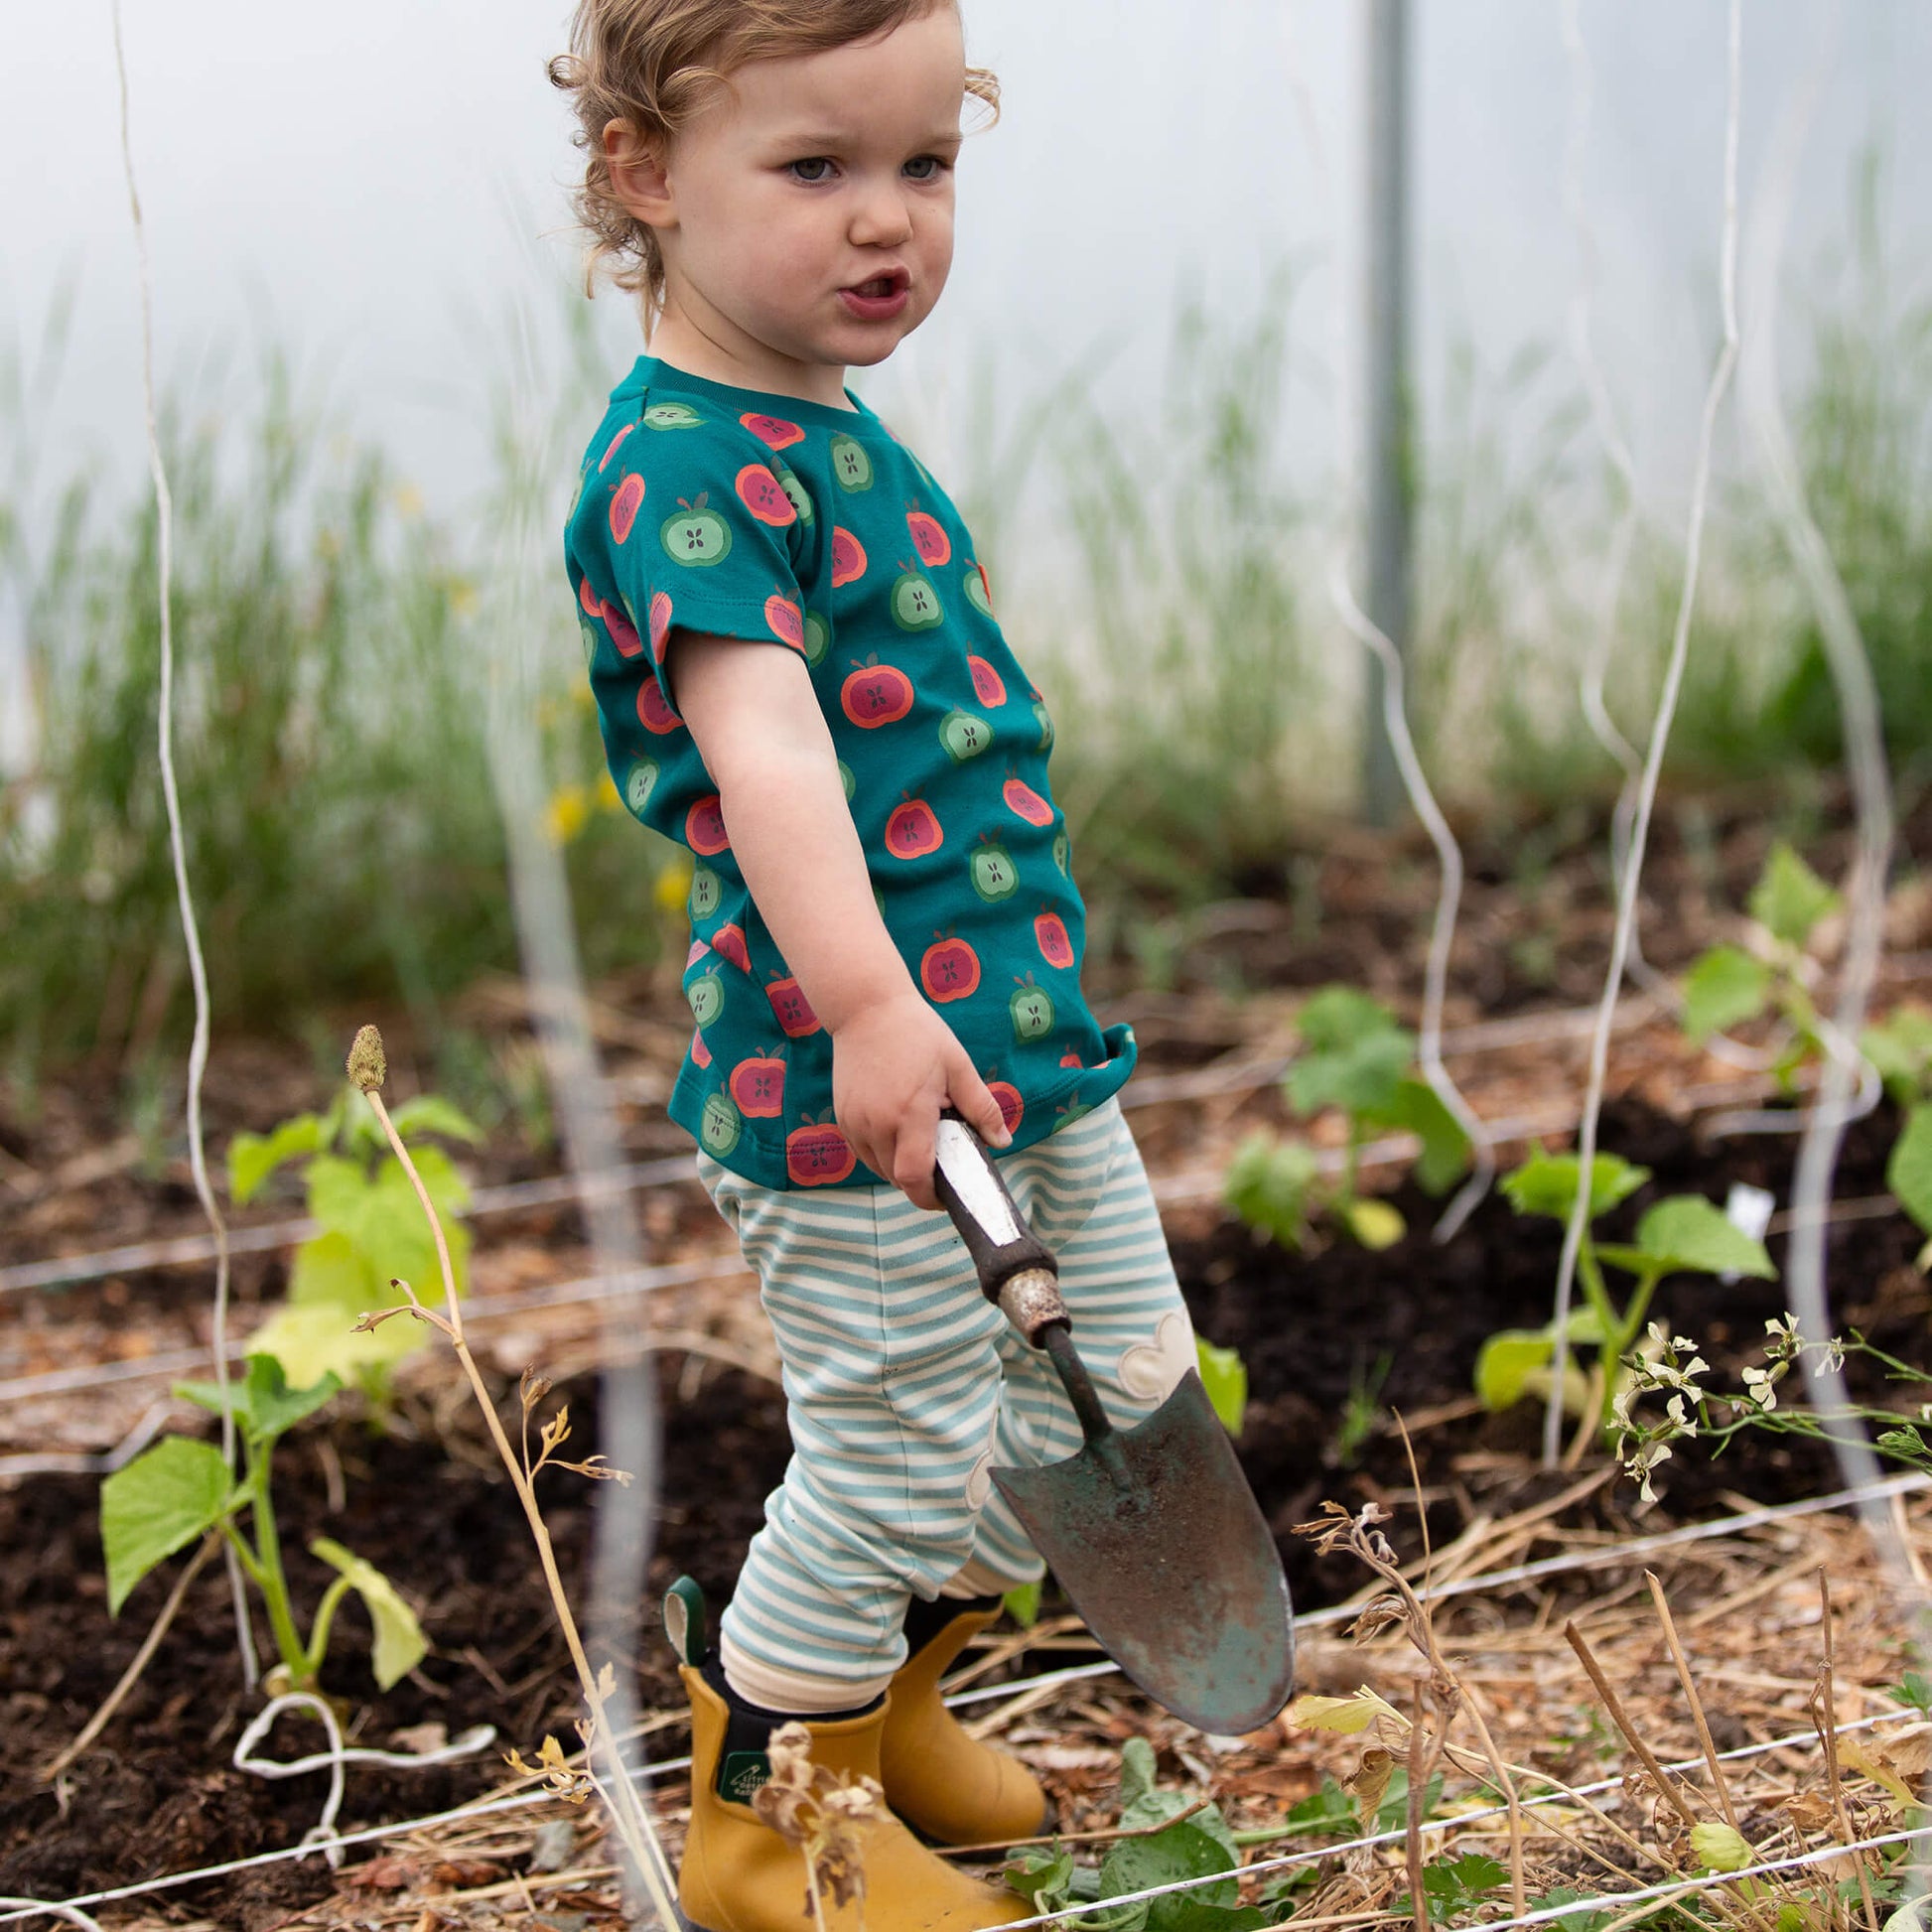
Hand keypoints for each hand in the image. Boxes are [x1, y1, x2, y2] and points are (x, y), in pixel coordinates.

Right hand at [831, 993, 1010, 1209]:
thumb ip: (981, 1108)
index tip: (945, 1197)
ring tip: (918, 1137)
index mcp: (909, 1113)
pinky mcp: (842, 1117)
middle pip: (896, 1178)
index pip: (914, 1177)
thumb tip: (1003, 1142)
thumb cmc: (918, 1033)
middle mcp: (876, 1124)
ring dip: (899, 1166)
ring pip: (877, 1168)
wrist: (866, 1008)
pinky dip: (881, 1152)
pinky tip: (896, 1128)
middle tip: (940, 1158)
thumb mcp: (958, 1066)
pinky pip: (863, 1151)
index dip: (929, 1197)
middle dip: (919, 1179)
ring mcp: (854, 1122)